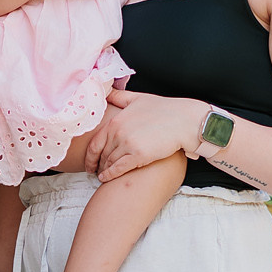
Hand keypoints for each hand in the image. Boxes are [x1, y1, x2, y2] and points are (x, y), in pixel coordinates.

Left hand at [91, 86, 206, 180]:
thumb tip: (106, 93)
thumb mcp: (138, 98)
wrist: (183, 121)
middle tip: (95, 171)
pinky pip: (118, 168)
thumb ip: (119, 97)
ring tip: (102, 175)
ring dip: (104, 170)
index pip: (95, 142)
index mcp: (116, 121)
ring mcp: (127, 144)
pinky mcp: (138, 155)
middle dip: (97, 164)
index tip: (88, 163)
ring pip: (109, 162)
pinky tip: (105, 179)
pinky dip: (110, 175)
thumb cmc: (164, 109)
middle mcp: (118, 132)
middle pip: (101, 154)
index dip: (89, 155)